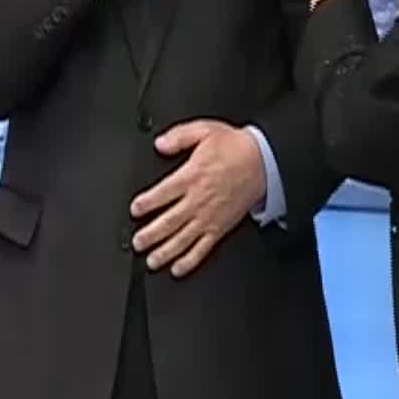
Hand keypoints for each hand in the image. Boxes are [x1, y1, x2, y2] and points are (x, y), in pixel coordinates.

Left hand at [129, 120, 265, 276]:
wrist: (264, 162)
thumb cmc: (236, 148)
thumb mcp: (205, 130)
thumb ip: (179, 136)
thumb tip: (160, 144)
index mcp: (192, 177)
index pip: (162, 194)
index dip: (146, 203)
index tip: (135, 210)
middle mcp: (198, 200)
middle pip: (168, 222)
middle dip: (150, 234)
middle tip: (137, 243)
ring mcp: (209, 217)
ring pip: (182, 239)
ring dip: (164, 252)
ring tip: (151, 261)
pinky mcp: (220, 228)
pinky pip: (203, 248)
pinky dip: (189, 261)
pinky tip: (178, 268)